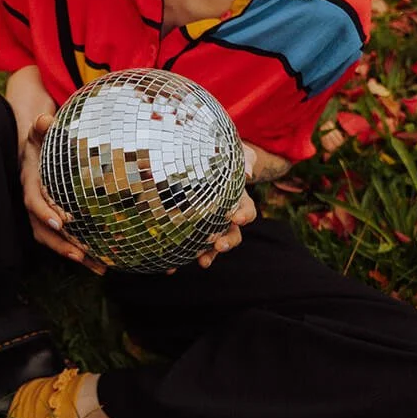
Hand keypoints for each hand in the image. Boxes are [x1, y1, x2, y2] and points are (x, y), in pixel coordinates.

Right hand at [19, 112, 107, 274]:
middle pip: (42, 231)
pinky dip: (82, 253)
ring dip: (75, 255)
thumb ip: (41, 128)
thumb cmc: (39, 142)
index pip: (33, 202)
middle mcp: (33, 204)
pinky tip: (103, 263)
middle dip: (60, 245)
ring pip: (54, 241)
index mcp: (29, 184)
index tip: (60, 222)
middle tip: (79, 254)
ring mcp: (43, 216)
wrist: (32, 153)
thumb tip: (44, 120)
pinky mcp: (55, 221)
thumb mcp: (38, 133)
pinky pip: (66, 241)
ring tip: (100, 267)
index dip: (44, 213)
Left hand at [176, 141, 257, 273]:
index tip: (237, 218)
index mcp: (237, 199)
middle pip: (232, 233)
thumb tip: (246, 172)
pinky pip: (186, 246)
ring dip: (209, 254)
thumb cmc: (219, 154)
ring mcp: (208, 225)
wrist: (198, 157)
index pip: (247, 210)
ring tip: (202, 261)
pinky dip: (179, 258)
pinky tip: (169, 267)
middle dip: (228, 241)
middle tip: (219, 245)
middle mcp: (224, 216)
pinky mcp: (189, 230)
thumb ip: (242, 158)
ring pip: (212, 245)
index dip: (244, 216)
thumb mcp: (232, 150)